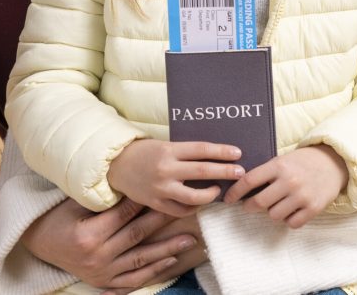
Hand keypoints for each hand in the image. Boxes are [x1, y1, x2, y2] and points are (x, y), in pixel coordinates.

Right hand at [22, 197, 198, 289]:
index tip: (167, 190)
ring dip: (168, 249)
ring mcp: (102, 273)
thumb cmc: (59, 217)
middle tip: (188, 211)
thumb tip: (134, 183)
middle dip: (164, 222)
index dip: (146, 201)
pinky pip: (134, 279)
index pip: (125, 214)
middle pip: (138, 236)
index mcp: (89, 235)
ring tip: (190, 239)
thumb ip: (103, 198)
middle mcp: (97, 257)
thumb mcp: (76, 204)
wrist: (39, 244)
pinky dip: (153, 271)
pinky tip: (171, 260)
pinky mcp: (104, 283)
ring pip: (141, 260)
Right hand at [108, 139, 243, 216]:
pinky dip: (194, 207)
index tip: (237, 153)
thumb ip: (185, 152)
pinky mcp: (156, 203)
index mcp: (169, 150)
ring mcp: (161, 189)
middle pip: (202, 171)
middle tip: (240, 172)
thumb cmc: (144, 152)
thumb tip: (214, 156)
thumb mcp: (164, 145)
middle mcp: (165, 169)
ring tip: (218, 189)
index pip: (201, 150)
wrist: (116, 165)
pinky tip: (200, 202)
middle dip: (224, 172)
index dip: (221, 151)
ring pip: (193, 197)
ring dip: (211, 194)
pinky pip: (181, 210)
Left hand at [223, 145, 348, 227]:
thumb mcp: (282, 160)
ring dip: (272, 212)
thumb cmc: (302, 161)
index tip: (228, 199)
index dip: (235, 192)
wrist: (333, 162)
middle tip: (249, 205)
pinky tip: (290, 209)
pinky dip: (288, 219)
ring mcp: (302, 196)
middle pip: (259, 202)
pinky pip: (291, 223)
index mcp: (278, 165)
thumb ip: (265, 172)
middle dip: (250, 206)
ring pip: (274, 215)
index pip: (249, 181)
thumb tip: (240, 187)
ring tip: (277, 203)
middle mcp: (289, 181)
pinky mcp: (313, 208)